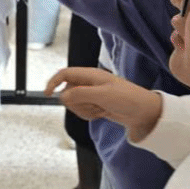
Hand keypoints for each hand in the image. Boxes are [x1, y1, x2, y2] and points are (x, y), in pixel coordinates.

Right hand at [45, 67, 162, 141]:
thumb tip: (62, 96)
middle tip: (92, 106)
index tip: (46, 94)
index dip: (53, 82)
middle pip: (67, 92)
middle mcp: (89, 83)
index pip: (65, 74)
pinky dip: (89, 114)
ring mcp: (92, 94)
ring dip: (84, 110)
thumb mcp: (102, 95)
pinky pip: (82, 111)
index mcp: (90, 75)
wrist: (142, 112)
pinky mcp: (95, 105)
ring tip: (100, 109)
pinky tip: (101, 113)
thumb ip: (80, 94)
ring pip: (74, 104)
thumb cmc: (127, 98)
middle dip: (76, 103)